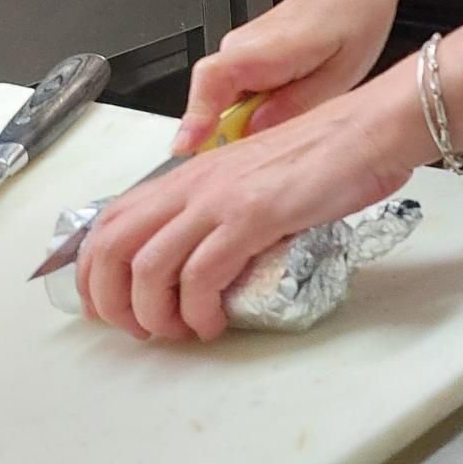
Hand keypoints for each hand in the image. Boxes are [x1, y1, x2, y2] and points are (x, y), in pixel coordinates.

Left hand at [77, 73, 425, 341]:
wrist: (369, 131)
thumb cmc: (325, 155)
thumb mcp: (253, 177)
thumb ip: (221, 207)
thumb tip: (203, 255)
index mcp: (190, 174)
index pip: (109, 221)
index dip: (93, 271)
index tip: (110, 306)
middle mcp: (193, 184)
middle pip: (112, 248)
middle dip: (111, 302)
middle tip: (139, 330)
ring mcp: (219, 199)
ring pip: (148, 268)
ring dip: (153, 315)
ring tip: (179, 332)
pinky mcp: (251, 216)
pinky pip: (201, 276)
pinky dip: (197, 311)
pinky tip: (214, 322)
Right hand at [173, 0, 396, 152]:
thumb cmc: (352, 23)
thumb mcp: (339, 76)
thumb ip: (294, 107)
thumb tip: (254, 133)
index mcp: (266, 47)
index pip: (212, 80)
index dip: (195, 117)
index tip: (186, 147)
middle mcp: (241, 46)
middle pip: (210, 102)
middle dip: (228, 134)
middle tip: (269, 150)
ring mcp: (237, 51)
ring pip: (221, 102)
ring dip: (245, 122)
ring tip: (293, 111)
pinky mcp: (240, 59)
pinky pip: (232, 95)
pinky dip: (251, 110)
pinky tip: (287, 104)